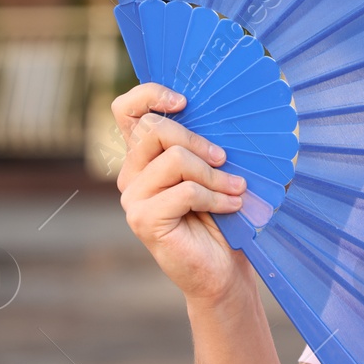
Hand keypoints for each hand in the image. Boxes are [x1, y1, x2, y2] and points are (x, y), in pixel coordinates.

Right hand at [112, 83, 252, 304]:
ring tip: (236, 189)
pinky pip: (185, 191)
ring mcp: (133, 198)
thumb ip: (204, 142)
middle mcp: (131, 173)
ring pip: (173, 159)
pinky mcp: (143, 219)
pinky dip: (216, 197)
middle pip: (154, 129)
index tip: (184, 101)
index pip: (127, 110)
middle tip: (224, 158)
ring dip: (214, 174)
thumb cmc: (222, 215)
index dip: (149, 95)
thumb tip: (222, 107)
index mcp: (145, 156)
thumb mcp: (215, 170)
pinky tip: (231, 206)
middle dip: (197, 140)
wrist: (222, 268)